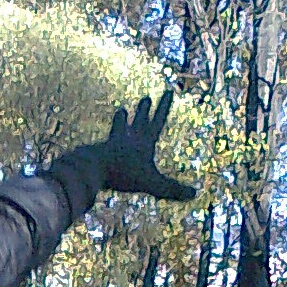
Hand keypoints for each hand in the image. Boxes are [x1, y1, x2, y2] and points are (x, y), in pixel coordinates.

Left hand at [52, 93, 196, 208]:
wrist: (92, 168)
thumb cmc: (124, 175)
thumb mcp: (152, 184)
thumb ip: (171, 189)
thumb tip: (193, 194)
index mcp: (143, 142)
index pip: (157, 121)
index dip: (163, 107)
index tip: (168, 92)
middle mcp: (128, 139)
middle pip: (138, 121)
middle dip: (143, 111)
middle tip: (146, 99)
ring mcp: (111, 144)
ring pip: (119, 129)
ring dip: (121, 120)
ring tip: (121, 111)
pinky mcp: (97, 153)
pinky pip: (103, 146)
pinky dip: (104, 143)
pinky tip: (99, 144)